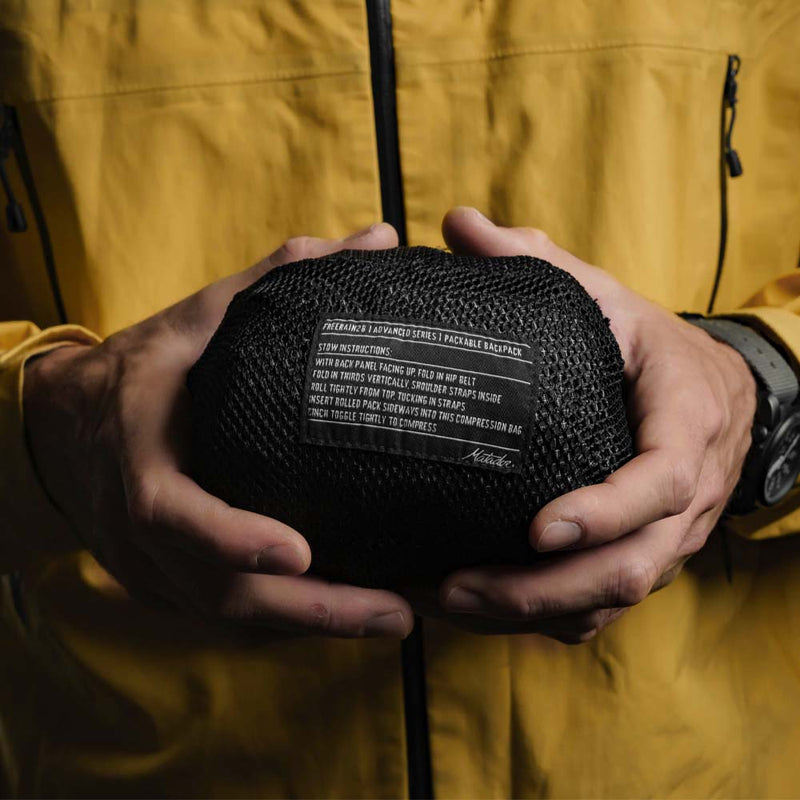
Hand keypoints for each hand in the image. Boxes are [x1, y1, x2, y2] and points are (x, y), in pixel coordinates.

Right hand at [24, 224, 412, 638]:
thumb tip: (378, 238)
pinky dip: (288, 622)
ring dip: (311, 627)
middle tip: (396, 614)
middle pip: (216, 593)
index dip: (228, 538)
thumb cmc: (144, 367)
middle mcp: (139, 527)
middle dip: (309, 611)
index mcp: (138, 453)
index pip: (169, 511)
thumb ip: (281, 277)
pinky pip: (229, 617)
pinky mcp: (167, 584)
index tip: (298, 554)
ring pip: (229, 618)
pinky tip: (350, 616)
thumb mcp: (201, 314)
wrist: (68, 423)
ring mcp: (150, 566)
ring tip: (394, 619)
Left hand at [435, 207, 755, 642]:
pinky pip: (606, 608)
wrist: (717, 391)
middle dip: (544, 589)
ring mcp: (669, 537)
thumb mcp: (606, 295)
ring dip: (534, 613)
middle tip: (457, 586)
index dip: (605, 510)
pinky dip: (550, 619)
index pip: (660, 481)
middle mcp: (686, 496)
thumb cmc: (650, 345)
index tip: (537, 528)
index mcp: (685, 424)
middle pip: (631, 567)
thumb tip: (455, 223)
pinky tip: (485, 613)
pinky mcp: (647, 557)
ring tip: (451, 604)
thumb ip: (535, 262)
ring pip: (614, 599)